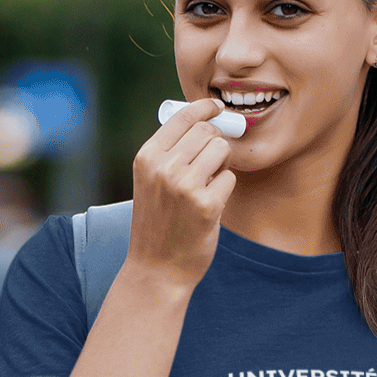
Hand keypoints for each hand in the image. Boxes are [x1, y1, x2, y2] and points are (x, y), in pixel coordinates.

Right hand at [126, 97, 234, 290]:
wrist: (156, 269)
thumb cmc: (158, 222)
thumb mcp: (150, 181)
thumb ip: (170, 151)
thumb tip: (205, 119)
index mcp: (147, 157)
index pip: (182, 117)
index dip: (205, 108)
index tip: (216, 107)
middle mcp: (163, 168)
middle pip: (207, 132)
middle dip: (215, 143)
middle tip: (211, 164)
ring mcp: (185, 186)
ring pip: (222, 151)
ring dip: (221, 165)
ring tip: (207, 186)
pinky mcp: (206, 205)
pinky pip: (230, 178)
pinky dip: (225, 189)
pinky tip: (209, 205)